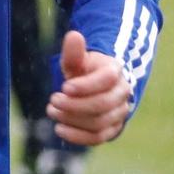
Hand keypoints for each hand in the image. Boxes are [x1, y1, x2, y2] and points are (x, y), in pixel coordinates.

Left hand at [47, 31, 130, 145]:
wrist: (95, 87)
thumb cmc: (84, 72)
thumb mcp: (77, 61)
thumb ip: (74, 52)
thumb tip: (73, 35)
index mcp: (115, 72)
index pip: (107, 80)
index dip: (85, 85)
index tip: (64, 87)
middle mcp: (122, 93)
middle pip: (103, 104)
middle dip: (74, 105)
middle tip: (53, 101)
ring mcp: (119, 113)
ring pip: (100, 122)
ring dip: (73, 119)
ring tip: (52, 111)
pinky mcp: (112, 129)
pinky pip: (99, 138)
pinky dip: (78, 136)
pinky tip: (59, 129)